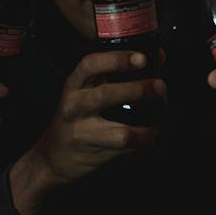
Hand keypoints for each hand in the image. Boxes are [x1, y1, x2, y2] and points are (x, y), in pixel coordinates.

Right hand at [9, 51, 164, 214]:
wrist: (54, 157)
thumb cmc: (75, 118)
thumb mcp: (86, 91)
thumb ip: (117, 74)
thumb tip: (157, 58)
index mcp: (74, 86)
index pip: (90, 65)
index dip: (116, 59)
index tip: (140, 58)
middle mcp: (75, 107)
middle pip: (106, 95)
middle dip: (137, 90)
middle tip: (159, 86)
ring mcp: (84, 133)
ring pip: (120, 133)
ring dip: (146, 128)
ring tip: (161, 118)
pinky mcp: (95, 154)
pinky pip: (127, 150)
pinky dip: (145, 142)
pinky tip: (153, 135)